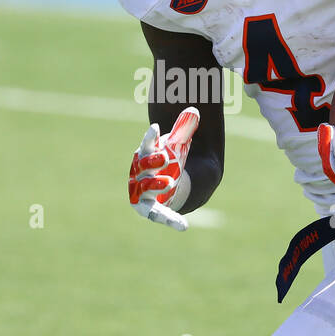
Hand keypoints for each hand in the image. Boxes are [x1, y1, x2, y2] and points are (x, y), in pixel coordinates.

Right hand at [128, 107, 199, 230]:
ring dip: (155, 184)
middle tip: (164, 156)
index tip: (156, 128)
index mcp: (145, 154)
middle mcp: (140, 173)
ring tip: (170, 181)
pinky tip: (183, 226)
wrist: (170, 183)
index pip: (146, 144)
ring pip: (145, 188)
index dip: (150, 137)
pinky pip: (157, 214)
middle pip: (142, 166)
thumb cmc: (169, 160)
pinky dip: (169, 219)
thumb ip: (184, 129)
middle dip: (151, 162)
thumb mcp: (178, 144)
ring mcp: (143, 191)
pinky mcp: (150, 208)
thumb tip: (195, 110)